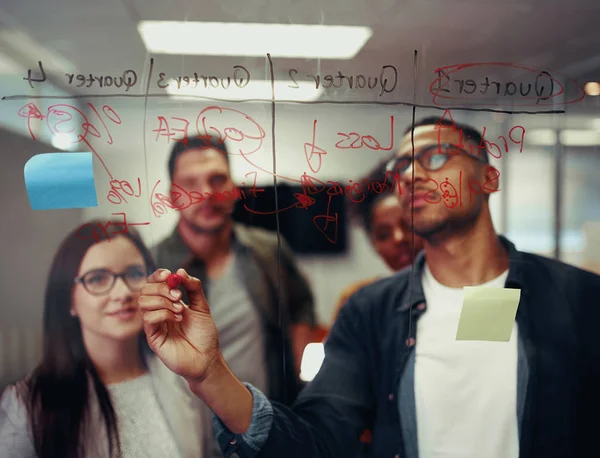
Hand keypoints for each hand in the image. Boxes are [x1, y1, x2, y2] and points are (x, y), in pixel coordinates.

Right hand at [138, 268, 219, 382]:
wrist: (207, 358)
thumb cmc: (204, 334)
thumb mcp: (202, 306)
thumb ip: (193, 288)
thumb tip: (180, 271)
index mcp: (167, 302)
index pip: (154, 283)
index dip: (158, 276)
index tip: (169, 275)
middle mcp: (158, 311)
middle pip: (145, 290)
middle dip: (162, 288)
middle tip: (178, 296)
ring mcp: (154, 324)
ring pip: (143, 302)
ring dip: (163, 301)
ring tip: (180, 310)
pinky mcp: (153, 337)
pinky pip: (149, 318)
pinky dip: (163, 313)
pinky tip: (178, 319)